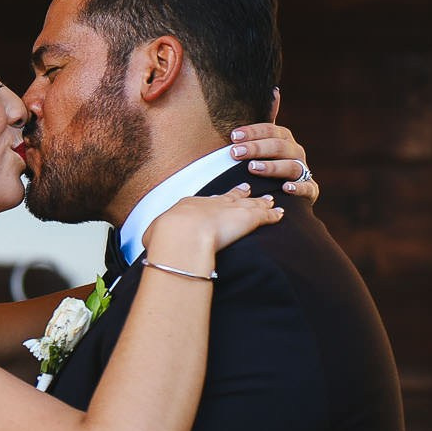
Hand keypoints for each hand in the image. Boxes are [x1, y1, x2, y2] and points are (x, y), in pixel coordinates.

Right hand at [150, 185, 282, 260]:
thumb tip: (150, 241)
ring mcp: (232, 210)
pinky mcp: (248, 219)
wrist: (182, 234)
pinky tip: (281, 214)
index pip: (207, 201)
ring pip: (251, 204)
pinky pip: (265, 216)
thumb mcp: (154, 234)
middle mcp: (214, 204)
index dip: (215, 199)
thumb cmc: (166, 236)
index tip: (220, 197)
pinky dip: (274, 215)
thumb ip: (155, 236)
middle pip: (231, 197)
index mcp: (192, 205)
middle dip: (240, 194)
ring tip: (270, 199)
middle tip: (247, 189)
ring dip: (261, 202)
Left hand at [228, 122, 318, 204]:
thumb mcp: (258, 148)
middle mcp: (296, 152)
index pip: (270, 130)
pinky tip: (285, 188)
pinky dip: (298, 188)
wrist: (285, 195)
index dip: (253, 132)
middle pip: (279, 146)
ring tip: (253, 168)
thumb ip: (258, 128)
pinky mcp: (310, 190)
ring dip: (272, 166)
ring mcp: (304, 171)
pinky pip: (307, 188)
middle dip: (256, 148)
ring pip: (291, 165)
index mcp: (284, 139)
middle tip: (236, 152)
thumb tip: (273, 94)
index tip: (233, 136)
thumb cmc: (265, 167)